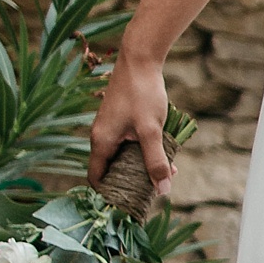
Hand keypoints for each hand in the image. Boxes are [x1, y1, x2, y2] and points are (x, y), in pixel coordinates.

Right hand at [88, 52, 174, 197]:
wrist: (141, 59)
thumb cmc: (143, 94)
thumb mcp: (152, 130)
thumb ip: (156, 161)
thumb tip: (163, 190)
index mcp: (101, 142)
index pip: (96, 178)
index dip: (110, 194)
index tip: (129, 203)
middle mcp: (101, 136)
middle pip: (112, 169)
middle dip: (133, 181)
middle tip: (156, 188)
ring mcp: (111, 127)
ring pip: (124, 156)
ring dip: (142, 164)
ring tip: (167, 170)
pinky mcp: (121, 120)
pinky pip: (130, 143)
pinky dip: (144, 150)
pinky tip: (165, 150)